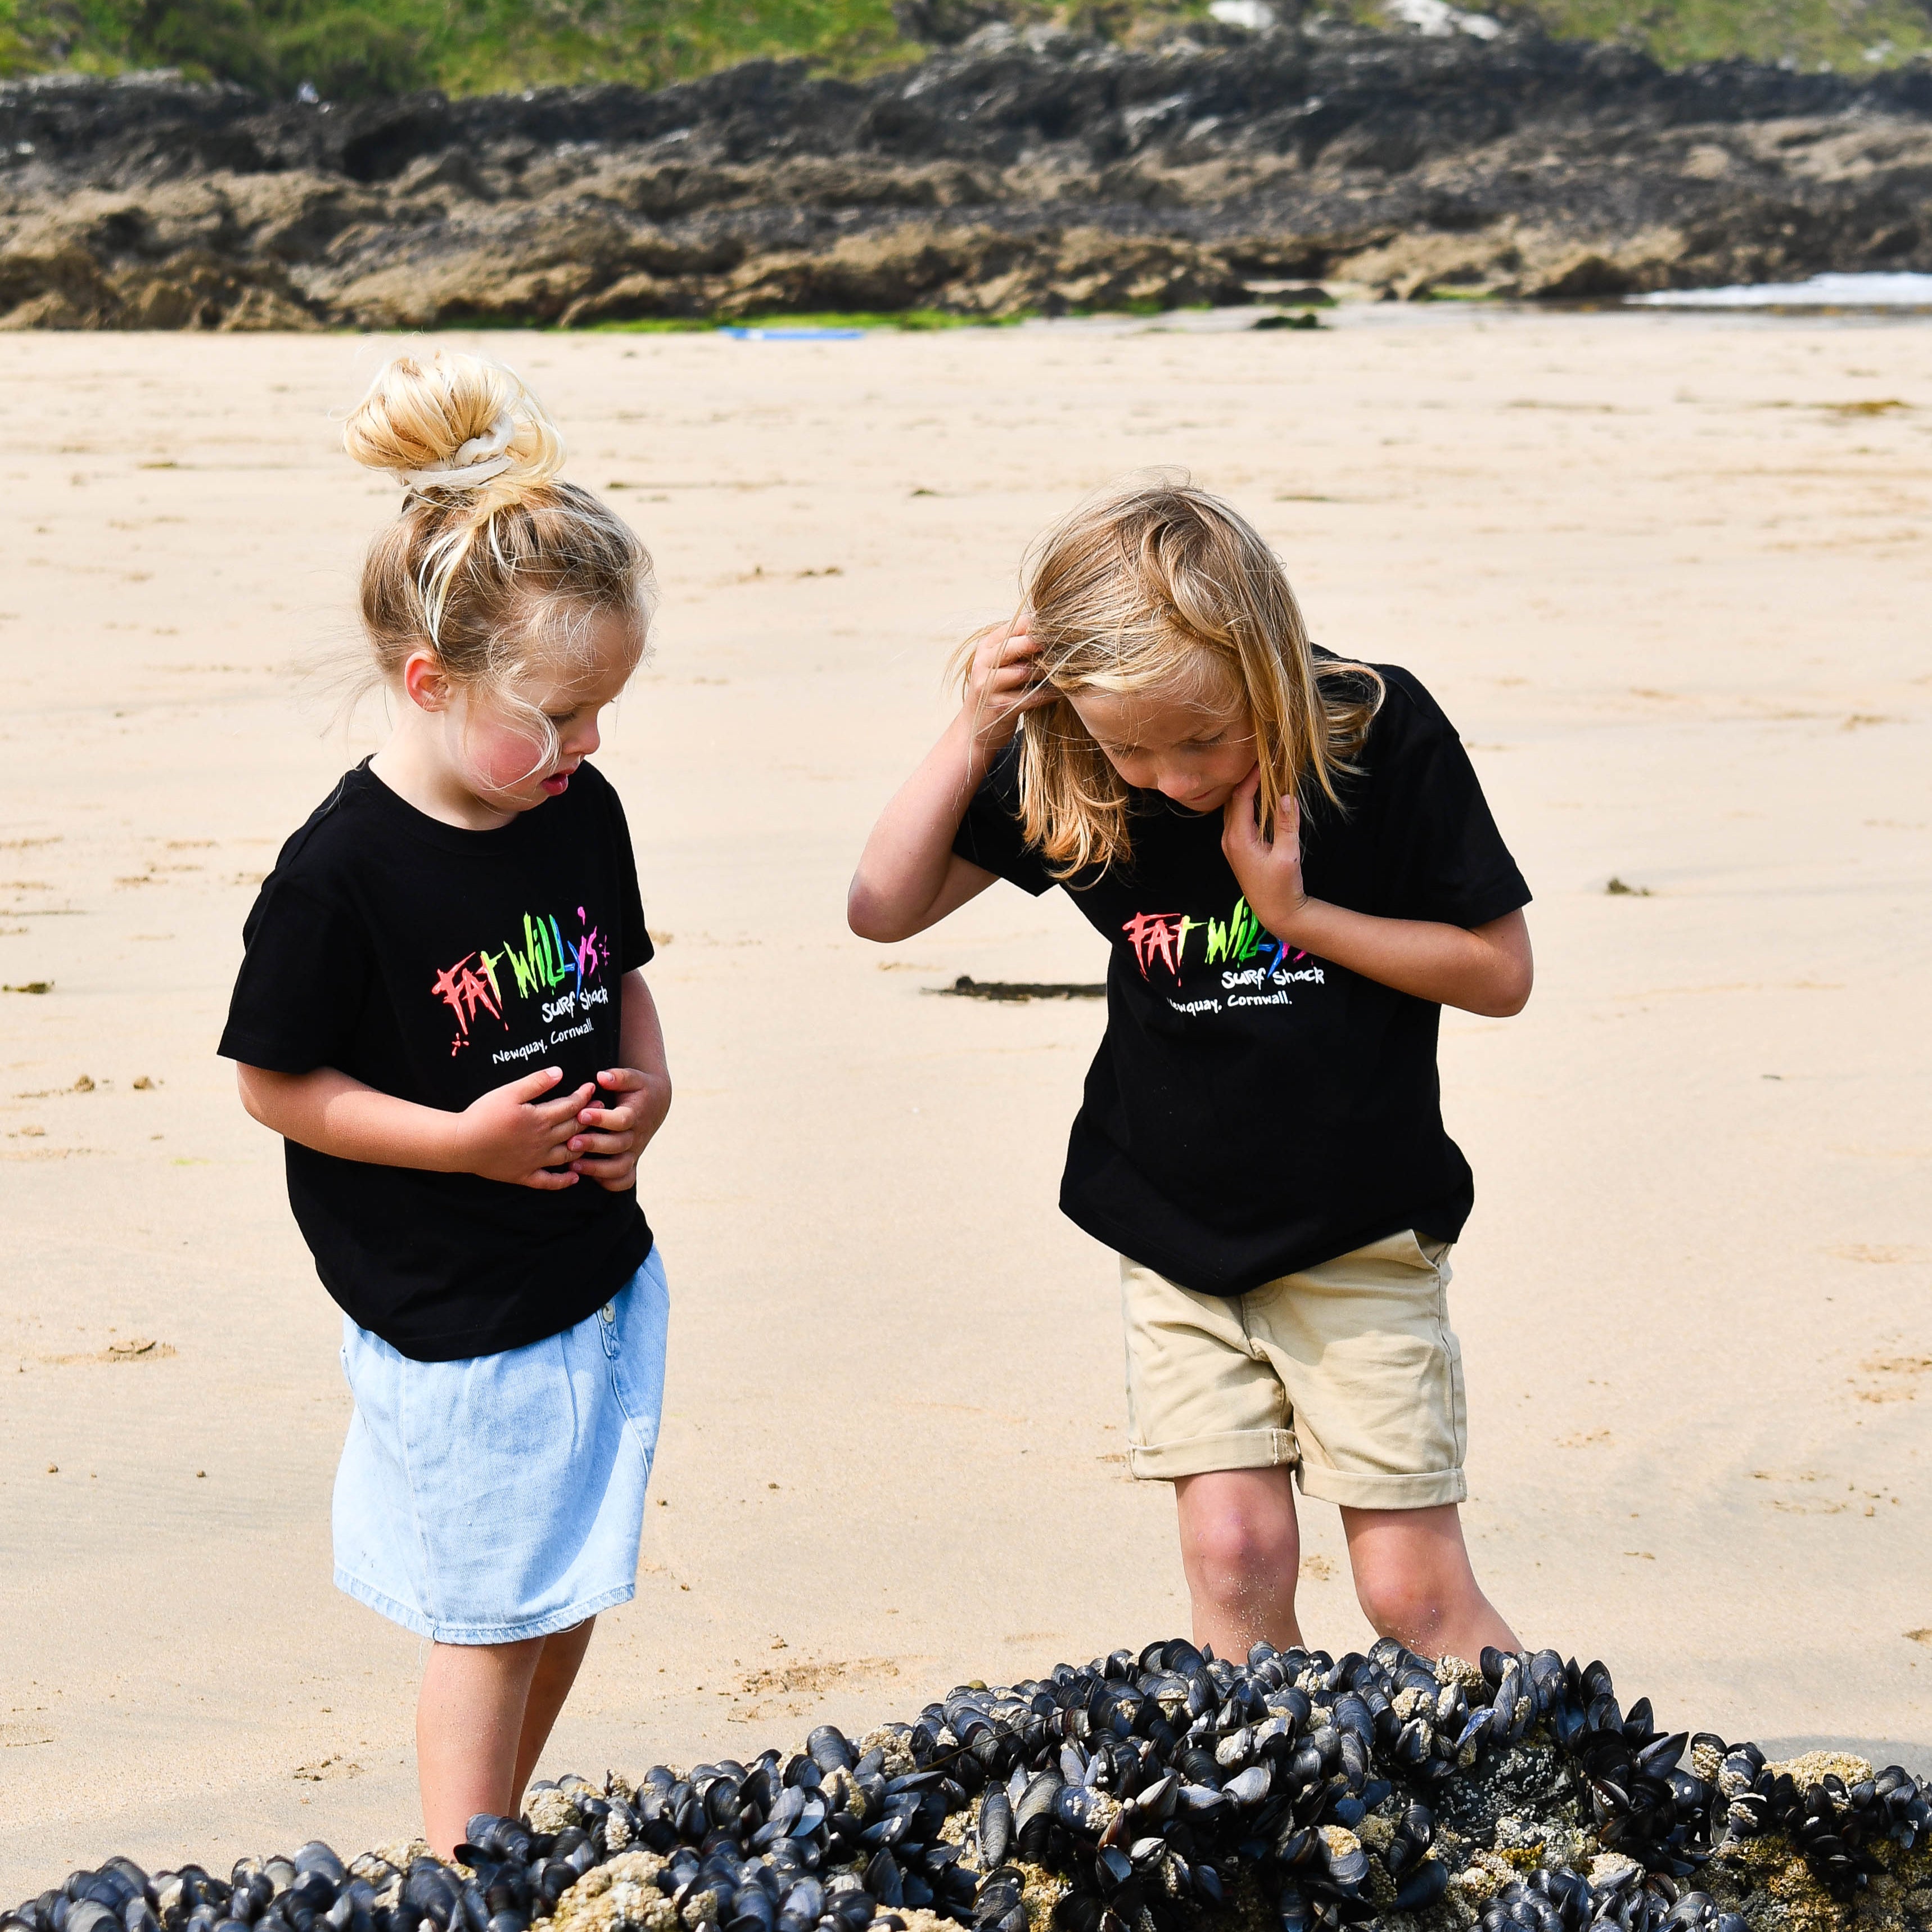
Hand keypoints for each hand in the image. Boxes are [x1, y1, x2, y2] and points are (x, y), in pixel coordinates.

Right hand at [455, 1066, 595, 1189]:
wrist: (461, 1144)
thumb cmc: (483, 1115)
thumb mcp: (509, 1092)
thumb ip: (536, 1082)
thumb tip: (560, 1072)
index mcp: (540, 1119)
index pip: (570, 1106)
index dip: (583, 1096)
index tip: (592, 1087)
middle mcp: (543, 1141)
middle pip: (574, 1129)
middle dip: (590, 1117)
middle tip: (603, 1110)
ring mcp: (535, 1161)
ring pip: (568, 1155)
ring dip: (583, 1147)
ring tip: (593, 1139)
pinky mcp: (524, 1176)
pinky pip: (549, 1182)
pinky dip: (564, 1181)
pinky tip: (575, 1178)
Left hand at [566, 1065, 666, 1192]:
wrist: (656, 1104)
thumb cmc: (639, 1089)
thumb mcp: (633, 1078)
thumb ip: (619, 1077)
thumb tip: (602, 1077)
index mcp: (636, 1115)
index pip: (621, 1120)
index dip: (602, 1119)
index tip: (582, 1113)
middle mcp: (636, 1136)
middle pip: (618, 1146)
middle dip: (593, 1145)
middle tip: (571, 1142)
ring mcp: (634, 1152)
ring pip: (620, 1167)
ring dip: (597, 1169)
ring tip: (573, 1164)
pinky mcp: (631, 1162)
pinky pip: (623, 1180)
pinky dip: (608, 1182)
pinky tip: (587, 1175)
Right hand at [961, 613, 1053, 754]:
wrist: (974, 728)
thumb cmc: (998, 690)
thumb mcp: (1002, 664)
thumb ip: (1021, 647)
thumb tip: (1057, 629)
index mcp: (986, 645)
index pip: (1018, 624)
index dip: (1042, 626)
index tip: (1063, 631)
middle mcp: (983, 662)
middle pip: (1019, 644)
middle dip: (1045, 646)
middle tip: (1068, 648)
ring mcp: (987, 685)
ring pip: (1025, 671)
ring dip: (1048, 673)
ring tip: (1067, 672)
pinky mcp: (999, 707)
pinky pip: (1031, 697)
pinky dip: (1049, 694)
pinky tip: (1061, 693)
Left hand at [1221, 767, 1307, 938]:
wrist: (1276, 912)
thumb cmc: (1282, 886)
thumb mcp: (1287, 855)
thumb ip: (1286, 824)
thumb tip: (1286, 795)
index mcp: (1238, 839)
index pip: (1240, 798)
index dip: (1250, 778)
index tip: (1262, 761)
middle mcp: (1229, 839)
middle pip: (1232, 801)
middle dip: (1245, 780)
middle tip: (1261, 761)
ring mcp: (1231, 844)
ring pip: (1233, 809)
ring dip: (1245, 791)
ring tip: (1260, 773)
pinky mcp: (1238, 848)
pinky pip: (1238, 818)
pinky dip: (1247, 804)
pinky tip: (1260, 796)